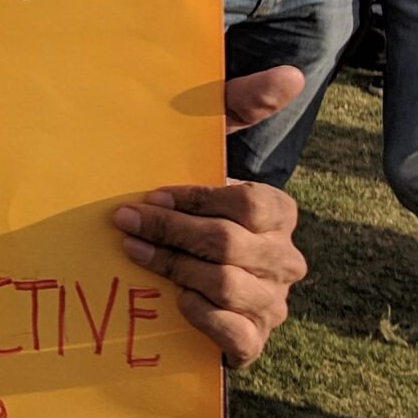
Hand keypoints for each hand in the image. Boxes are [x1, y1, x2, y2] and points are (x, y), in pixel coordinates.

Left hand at [110, 67, 306, 368]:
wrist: (168, 275)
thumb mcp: (205, 150)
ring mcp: (272, 304)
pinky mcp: (253, 343)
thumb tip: (293, 74)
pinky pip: (234, 336)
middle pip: (229, 245)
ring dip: (173, 269)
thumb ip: (238, 106)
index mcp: (279, 213)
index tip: (150, 194)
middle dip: (170, 232)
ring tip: (137, 254)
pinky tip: (175, 301)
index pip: (246, 204)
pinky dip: (199, 317)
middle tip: (124, 222)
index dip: (194, 199)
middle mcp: (285, 260)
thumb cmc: (186, 206)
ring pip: (226, 287)